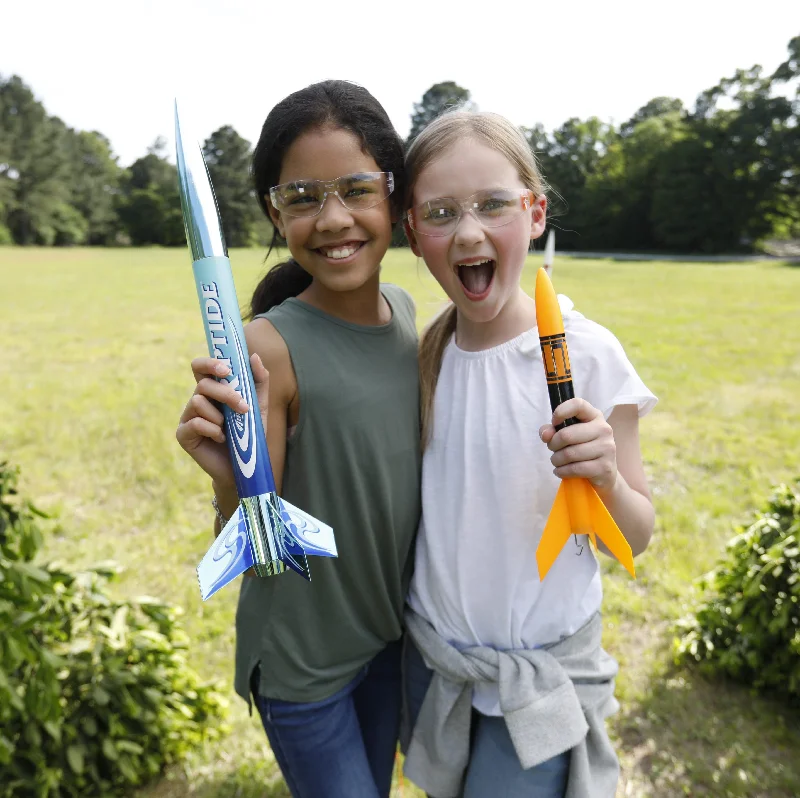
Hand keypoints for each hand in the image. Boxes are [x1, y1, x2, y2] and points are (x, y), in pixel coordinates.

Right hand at [176, 353, 269, 490]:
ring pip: (198, 401)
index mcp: (213, 391)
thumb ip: (259, 382)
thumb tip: (254, 356)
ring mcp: (188, 417)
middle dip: (225, 393)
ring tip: (229, 430)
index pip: (201, 368)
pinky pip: (194, 423)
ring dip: (220, 415)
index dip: (209, 363)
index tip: (226, 369)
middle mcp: (198, 401)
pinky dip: (212, 430)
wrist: (244, 467)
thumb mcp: (259, 406)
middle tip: (242, 406)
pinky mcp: (183, 435)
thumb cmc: (249, 435)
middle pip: (203, 384)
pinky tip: (220, 439)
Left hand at [538, 398, 616, 492]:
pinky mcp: (604, 467)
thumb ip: (552, 430)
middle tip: (553, 449)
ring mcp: (607, 448)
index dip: (561, 412)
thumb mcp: (568, 435)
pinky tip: (561, 471)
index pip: (578, 405)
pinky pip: (575, 469)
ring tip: (557, 462)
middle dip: (553, 444)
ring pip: (569, 454)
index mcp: (594, 416)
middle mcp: (604, 429)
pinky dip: (562, 471)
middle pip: (566, 435)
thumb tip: (545, 434)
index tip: (554, 422)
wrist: (604, 473)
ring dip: (556, 460)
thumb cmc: (582, 449)